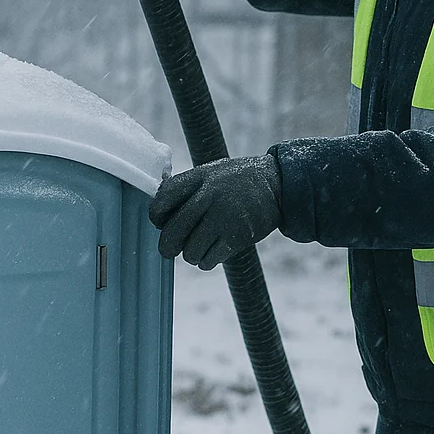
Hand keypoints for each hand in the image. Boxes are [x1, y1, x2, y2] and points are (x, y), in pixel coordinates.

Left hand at [149, 154, 281, 268]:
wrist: (277, 184)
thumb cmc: (238, 181)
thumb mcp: (210, 173)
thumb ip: (186, 188)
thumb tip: (157, 212)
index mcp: (198, 177)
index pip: (162, 200)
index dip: (156, 217)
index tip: (161, 223)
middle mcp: (208, 196)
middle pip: (172, 232)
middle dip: (168, 246)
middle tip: (170, 250)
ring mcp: (223, 217)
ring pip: (190, 252)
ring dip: (192, 254)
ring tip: (202, 246)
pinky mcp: (237, 237)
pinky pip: (208, 260)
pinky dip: (207, 261)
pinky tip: (215, 251)